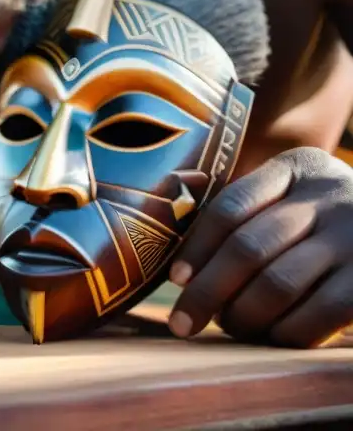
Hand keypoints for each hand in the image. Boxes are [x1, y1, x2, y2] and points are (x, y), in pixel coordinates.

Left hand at [168, 147, 352, 347]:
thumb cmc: (324, 221)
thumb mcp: (293, 196)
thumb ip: (245, 213)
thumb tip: (177, 259)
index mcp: (296, 168)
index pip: (231, 206)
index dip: (197, 246)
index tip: (176, 279)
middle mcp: (329, 195)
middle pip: (248, 247)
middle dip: (208, 291)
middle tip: (183, 322)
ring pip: (278, 284)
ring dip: (243, 315)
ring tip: (228, 326)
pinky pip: (320, 313)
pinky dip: (286, 332)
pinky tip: (270, 337)